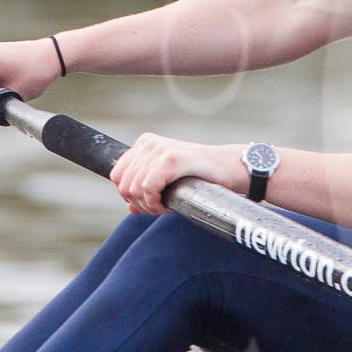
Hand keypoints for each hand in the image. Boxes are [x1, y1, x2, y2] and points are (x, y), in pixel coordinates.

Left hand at [110, 135, 245, 215]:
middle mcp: (149, 143)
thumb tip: (130, 207)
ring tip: (168, 207)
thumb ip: (148, 189)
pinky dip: (155, 203)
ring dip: (150, 206)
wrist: (233, 168)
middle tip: (161, 208)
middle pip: (123, 185)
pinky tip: (169, 206)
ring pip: (133, 189)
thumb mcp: (171, 180)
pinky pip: (147, 188)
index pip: (117, 176)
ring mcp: (159, 149)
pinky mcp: (170, 159)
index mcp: (145, 144)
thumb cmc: (204, 175)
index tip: (152, 203)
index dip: (130, 196)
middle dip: (141, 204)